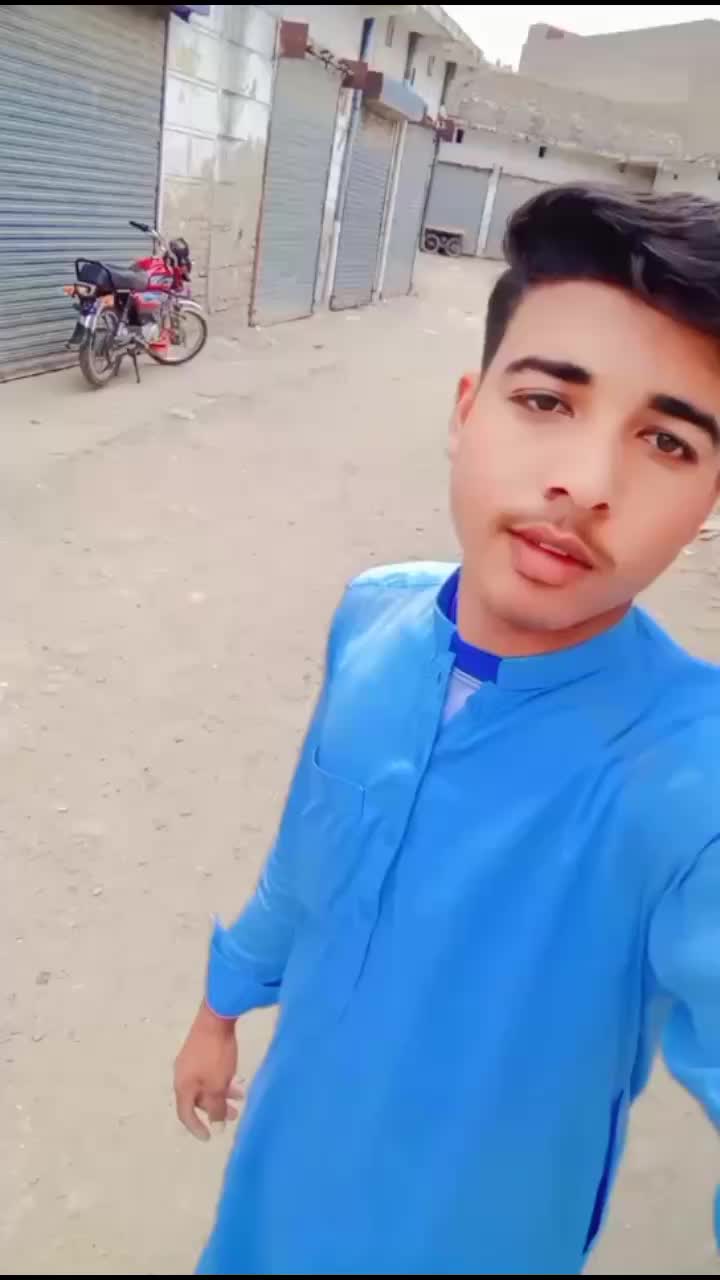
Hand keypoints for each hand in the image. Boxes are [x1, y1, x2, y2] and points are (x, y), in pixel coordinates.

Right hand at [174, 1001, 242, 1141]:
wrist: (215, 1017)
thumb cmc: (215, 1055)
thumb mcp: (217, 1085)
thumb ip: (216, 1107)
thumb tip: (215, 1125)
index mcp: (182, 1085)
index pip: (185, 1114)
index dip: (196, 1128)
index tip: (209, 1138)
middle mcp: (182, 1074)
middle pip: (197, 1099)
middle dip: (215, 1109)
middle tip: (233, 1115)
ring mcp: (190, 1060)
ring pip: (205, 1084)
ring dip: (221, 1094)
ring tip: (240, 1097)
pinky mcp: (200, 1049)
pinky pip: (208, 1072)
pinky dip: (220, 1080)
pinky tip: (235, 1078)